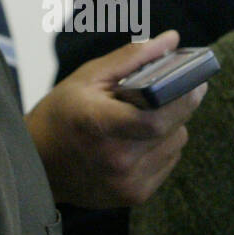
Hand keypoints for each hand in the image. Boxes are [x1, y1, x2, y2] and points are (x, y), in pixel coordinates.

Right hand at [26, 30, 207, 208]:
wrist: (39, 165)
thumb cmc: (61, 114)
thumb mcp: (88, 77)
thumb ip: (132, 58)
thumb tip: (171, 39)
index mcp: (100, 126)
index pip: (157, 118)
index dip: (183, 98)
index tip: (194, 81)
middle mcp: (116, 161)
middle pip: (174, 129)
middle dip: (178, 106)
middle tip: (171, 91)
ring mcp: (127, 183)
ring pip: (176, 144)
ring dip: (169, 127)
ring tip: (142, 119)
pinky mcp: (135, 196)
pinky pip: (169, 161)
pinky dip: (161, 146)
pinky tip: (138, 140)